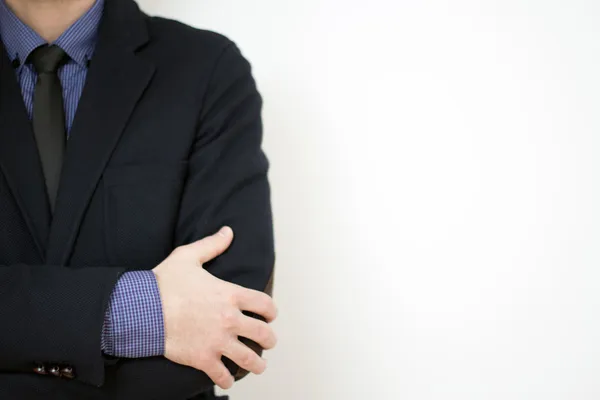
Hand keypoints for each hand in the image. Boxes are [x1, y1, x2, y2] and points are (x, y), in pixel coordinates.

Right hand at [152, 227, 277, 388]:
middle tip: (268, 341)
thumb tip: (228, 231)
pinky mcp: (203, 359)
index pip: (265, 304)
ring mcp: (218, 341)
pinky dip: (227, 379)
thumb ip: (212, 245)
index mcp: (230, 294)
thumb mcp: (188, 256)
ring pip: (249, 359)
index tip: (270, 316)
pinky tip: (227, 378)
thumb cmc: (163, 283)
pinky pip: (223, 375)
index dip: (271, 311)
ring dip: (257, 364)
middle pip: (263, 334)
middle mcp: (229, 319)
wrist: (141, 310)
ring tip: (258, 365)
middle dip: (269, 339)